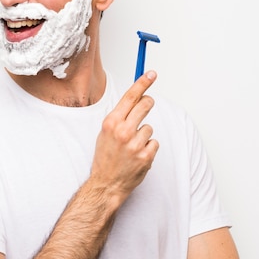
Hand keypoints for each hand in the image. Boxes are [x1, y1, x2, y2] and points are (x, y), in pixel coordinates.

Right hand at [89, 70, 158, 205]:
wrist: (106, 184)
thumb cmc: (105, 157)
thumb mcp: (105, 133)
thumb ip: (119, 117)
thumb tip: (135, 100)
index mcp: (111, 122)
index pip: (130, 97)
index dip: (142, 83)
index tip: (152, 74)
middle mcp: (123, 131)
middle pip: (145, 105)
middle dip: (148, 103)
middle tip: (147, 105)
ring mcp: (135, 144)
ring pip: (150, 127)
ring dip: (144, 135)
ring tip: (133, 146)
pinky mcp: (145, 156)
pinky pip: (154, 143)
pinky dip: (148, 148)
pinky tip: (138, 156)